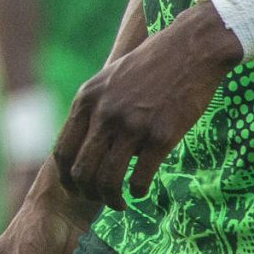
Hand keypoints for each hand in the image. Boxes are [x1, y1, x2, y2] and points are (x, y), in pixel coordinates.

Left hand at [51, 1, 239, 210]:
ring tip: (120, 203)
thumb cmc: (151, 64)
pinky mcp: (161, 136)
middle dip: (87, 193)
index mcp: (86, 99)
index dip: (65, 178)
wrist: (190, 49)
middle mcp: (104, 114)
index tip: (74, 190)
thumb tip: (87, 143)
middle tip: (99, 200)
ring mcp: (131, 126)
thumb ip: (95, 107)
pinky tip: (140, 192)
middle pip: (82, 170)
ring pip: (108, 179)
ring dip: (112, 199)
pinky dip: (137, 191)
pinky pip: (140, 178)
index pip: (62, 150)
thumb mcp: (109, 79)